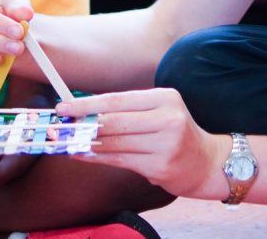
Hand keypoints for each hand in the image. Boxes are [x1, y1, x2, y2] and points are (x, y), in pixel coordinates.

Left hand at [57, 88, 229, 199]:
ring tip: (67, 141)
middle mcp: (168, 119)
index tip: (64, 107)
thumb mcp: (160, 110)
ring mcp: (165, 145)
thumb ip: (128, 109)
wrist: (206, 162)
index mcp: (165, 98)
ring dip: (87, 143)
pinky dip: (97, 157)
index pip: (118, 99)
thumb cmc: (175, 132)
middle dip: (83, 124)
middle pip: (114, 121)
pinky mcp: (160, 167)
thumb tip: (85, 111)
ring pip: (114, 143)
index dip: (87, 104)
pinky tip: (83, 154)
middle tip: (61, 126)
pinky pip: (120, 160)